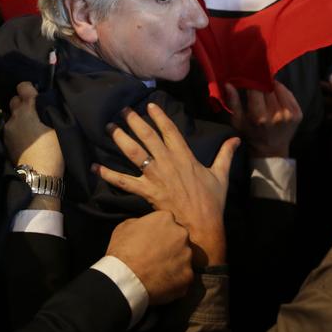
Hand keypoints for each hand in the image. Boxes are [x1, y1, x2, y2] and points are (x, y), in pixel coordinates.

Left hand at [4, 82, 63, 177]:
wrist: (38, 175)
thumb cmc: (52, 149)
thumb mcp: (57, 126)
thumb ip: (49, 110)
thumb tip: (46, 102)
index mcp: (26, 110)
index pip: (23, 87)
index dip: (30, 88)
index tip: (36, 93)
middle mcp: (14, 117)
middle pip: (14, 100)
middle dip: (23, 102)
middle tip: (35, 110)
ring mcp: (7, 130)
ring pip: (12, 115)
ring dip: (20, 117)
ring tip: (32, 125)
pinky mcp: (6, 141)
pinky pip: (11, 128)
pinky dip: (18, 128)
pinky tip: (27, 136)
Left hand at [93, 103, 239, 266]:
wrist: (201, 226)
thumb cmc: (211, 202)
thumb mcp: (221, 175)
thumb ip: (226, 154)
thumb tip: (236, 139)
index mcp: (184, 156)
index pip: (170, 130)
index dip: (159, 116)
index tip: (149, 105)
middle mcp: (167, 161)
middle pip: (147, 136)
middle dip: (134, 120)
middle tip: (123, 110)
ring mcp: (155, 175)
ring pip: (134, 152)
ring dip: (120, 138)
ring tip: (110, 127)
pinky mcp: (146, 190)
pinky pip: (123, 181)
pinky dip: (108, 174)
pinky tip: (96, 167)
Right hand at [106, 211, 192, 304]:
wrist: (126, 279)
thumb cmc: (122, 251)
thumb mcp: (125, 226)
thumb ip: (141, 222)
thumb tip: (146, 225)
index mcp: (165, 218)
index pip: (167, 221)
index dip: (159, 231)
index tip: (152, 239)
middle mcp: (181, 234)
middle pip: (179, 238)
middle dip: (170, 245)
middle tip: (156, 255)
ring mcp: (187, 255)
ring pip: (183, 257)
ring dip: (174, 262)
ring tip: (158, 270)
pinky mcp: (188, 275)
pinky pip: (184, 275)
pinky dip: (175, 279)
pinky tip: (161, 282)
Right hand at [225, 80, 301, 157]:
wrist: (272, 149)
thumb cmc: (251, 134)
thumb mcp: (238, 121)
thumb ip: (233, 102)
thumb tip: (228, 84)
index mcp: (260, 117)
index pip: (256, 90)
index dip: (251, 82)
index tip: (247, 80)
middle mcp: (277, 115)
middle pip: (268, 88)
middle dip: (261, 84)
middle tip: (256, 85)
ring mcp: (290, 114)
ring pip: (280, 88)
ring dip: (272, 86)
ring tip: (265, 91)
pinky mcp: (298, 113)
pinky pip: (288, 94)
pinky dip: (281, 92)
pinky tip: (275, 96)